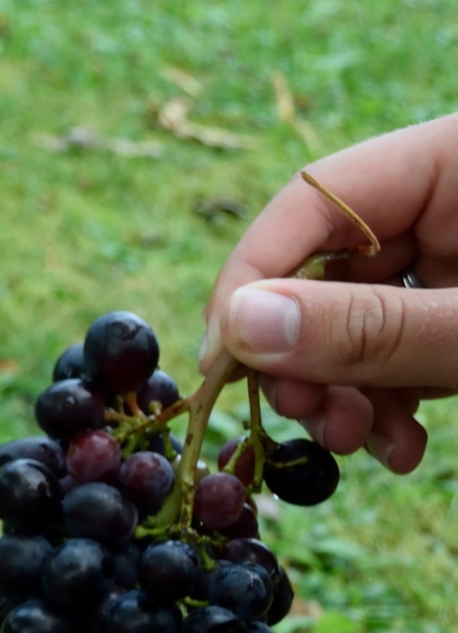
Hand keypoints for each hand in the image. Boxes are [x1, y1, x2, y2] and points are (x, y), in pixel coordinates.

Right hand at [199, 114, 457, 473]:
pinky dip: (383, 406)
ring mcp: (452, 259)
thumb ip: (370, 326)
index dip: (251, 280)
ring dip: (340, 396)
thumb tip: (237, 328)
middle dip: (303, 357)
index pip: (310, 199)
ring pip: (350, 324)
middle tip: (307, 414)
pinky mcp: (457, 312)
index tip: (221, 363)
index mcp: (453, 162)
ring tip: (359, 441)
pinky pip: (393, 353)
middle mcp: (442, 204)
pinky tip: (397, 447)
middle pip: (321, 269)